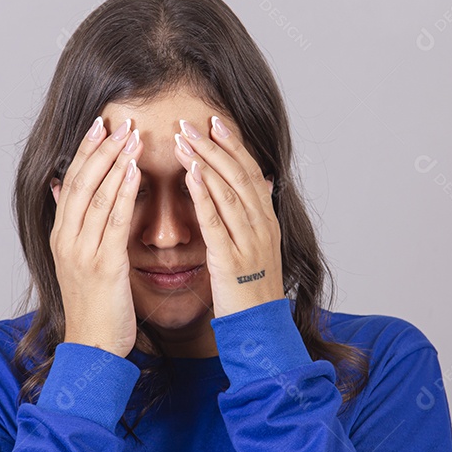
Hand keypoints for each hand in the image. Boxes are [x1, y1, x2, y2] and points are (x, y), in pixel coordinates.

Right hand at [49, 116, 142, 357]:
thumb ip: (72, 223)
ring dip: (115, 162)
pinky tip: (135, 171)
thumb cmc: (94, 305)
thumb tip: (60, 188)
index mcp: (61, 236)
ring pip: (97, 196)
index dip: (86, 151)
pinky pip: (113, 221)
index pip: (72, 182)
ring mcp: (82, 251)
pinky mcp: (104, 265)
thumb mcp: (77, 260)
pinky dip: (123, 192)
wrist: (94, 346)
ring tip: (131, 135)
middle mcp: (66, 239)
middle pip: (81, 182)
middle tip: (119, 120)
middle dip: (100, 148)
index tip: (100, 124)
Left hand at [174, 116, 282, 317]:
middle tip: (191, 121)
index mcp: (267, 222)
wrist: (261, 330)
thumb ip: (256, 217)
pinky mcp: (231, 259)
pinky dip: (203, 193)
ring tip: (183, 138)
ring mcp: (249, 242)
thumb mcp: (259, 249)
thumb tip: (262, 184)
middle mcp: (262, 226)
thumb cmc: (252, 291)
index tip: (215, 122)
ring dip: (205, 161)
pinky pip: (216, 220)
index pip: (250, 173)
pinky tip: (190, 173)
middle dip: (215, 145)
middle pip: (239, 175)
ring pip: (228, 191)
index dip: (233, 145)